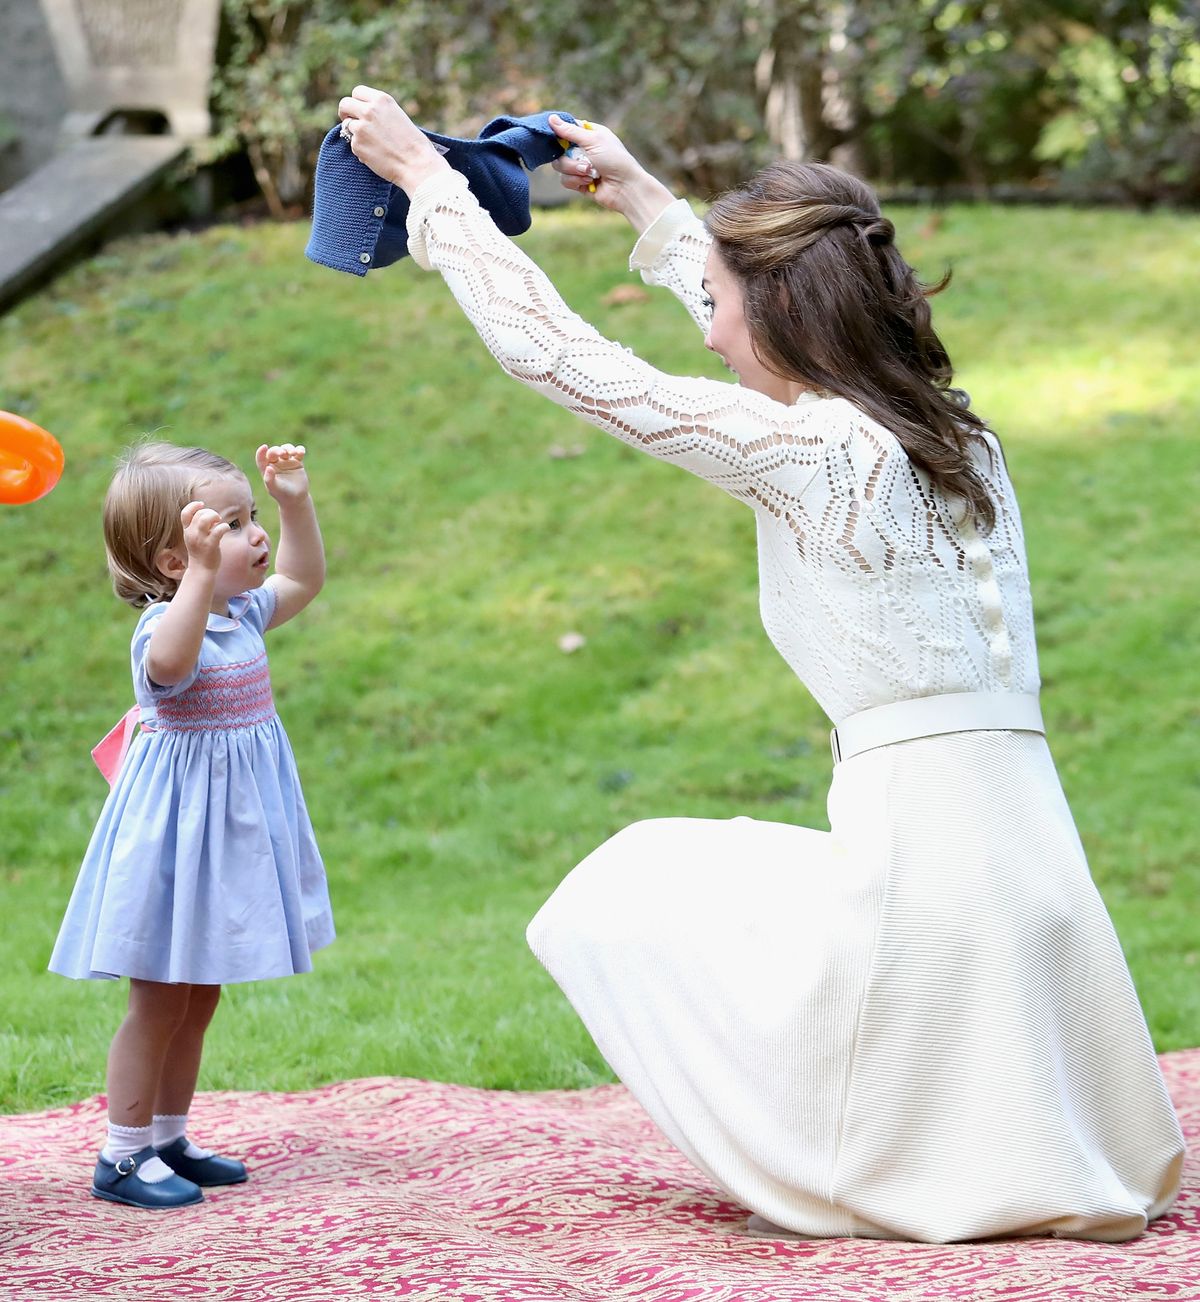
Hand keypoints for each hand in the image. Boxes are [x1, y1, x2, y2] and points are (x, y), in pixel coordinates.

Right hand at [180, 500, 227, 571]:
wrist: (201, 570)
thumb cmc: (201, 552)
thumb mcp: (195, 538)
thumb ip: (198, 527)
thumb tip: (210, 514)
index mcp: (187, 531)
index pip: (185, 513)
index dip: (193, 505)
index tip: (202, 504)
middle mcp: (191, 534)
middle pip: (198, 514)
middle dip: (210, 512)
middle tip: (216, 519)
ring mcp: (200, 540)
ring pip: (205, 520)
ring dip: (214, 516)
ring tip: (219, 522)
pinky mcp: (210, 545)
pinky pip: (218, 530)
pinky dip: (224, 526)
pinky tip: (226, 528)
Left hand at [257, 442, 309, 502]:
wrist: (296, 499)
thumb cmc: (282, 494)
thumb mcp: (274, 488)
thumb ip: (269, 479)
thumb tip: (268, 468)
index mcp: (266, 468)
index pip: (261, 458)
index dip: (261, 452)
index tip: (264, 447)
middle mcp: (275, 463)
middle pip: (274, 451)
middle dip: (278, 450)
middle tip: (282, 453)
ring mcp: (286, 461)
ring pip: (286, 449)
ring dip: (289, 448)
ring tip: (293, 453)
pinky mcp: (297, 462)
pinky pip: (298, 452)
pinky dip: (299, 450)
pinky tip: (301, 452)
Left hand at [337, 86, 450, 192]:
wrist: (416, 165)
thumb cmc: (414, 144)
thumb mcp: (398, 117)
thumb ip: (380, 112)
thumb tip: (364, 114)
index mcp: (382, 100)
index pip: (357, 92)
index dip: (356, 102)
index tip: (358, 110)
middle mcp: (369, 110)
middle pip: (345, 104)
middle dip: (345, 113)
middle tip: (350, 122)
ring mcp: (361, 128)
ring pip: (347, 126)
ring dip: (354, 134)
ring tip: (372, 144)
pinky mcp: (357, 145)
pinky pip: (353, 145)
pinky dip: (361, 150)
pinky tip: (377, 156)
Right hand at [548, 115, 673, 230]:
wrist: (625, 188)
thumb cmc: (615, 160)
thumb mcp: (593, 140)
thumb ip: (570, 131)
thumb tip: (551, 118)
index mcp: (589, 135)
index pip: (566, 128)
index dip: (558, 132)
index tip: (552, 135)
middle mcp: (583, 149)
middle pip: (559, 149)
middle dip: (568, 158)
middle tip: (582, 161)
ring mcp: (580, 167)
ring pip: (560, 166)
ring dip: (573, 170)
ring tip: (590, 174)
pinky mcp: (579, 183)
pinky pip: (565, 180)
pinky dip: (575, 181)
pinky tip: (589, 183)